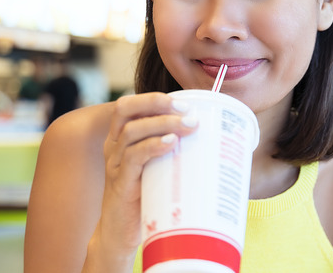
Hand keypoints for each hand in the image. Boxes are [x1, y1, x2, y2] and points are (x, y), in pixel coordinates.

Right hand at [92, 92, 197, 262]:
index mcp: (121, 139)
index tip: (184, 102)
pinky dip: (153, 146)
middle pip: (125, 109)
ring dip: (163, 124)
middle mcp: (114, 146)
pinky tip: (170, 144)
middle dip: (157, 103)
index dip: (153, 97)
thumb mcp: (158, 169)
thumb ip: (176, 153)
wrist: (120, 235)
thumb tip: (218, 143)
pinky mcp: (119, 184)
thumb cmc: (145, 198)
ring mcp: (114, 164)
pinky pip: (132, 158)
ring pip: (132, 131)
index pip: (129, 105)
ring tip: (189, 126)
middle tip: (187, 110)